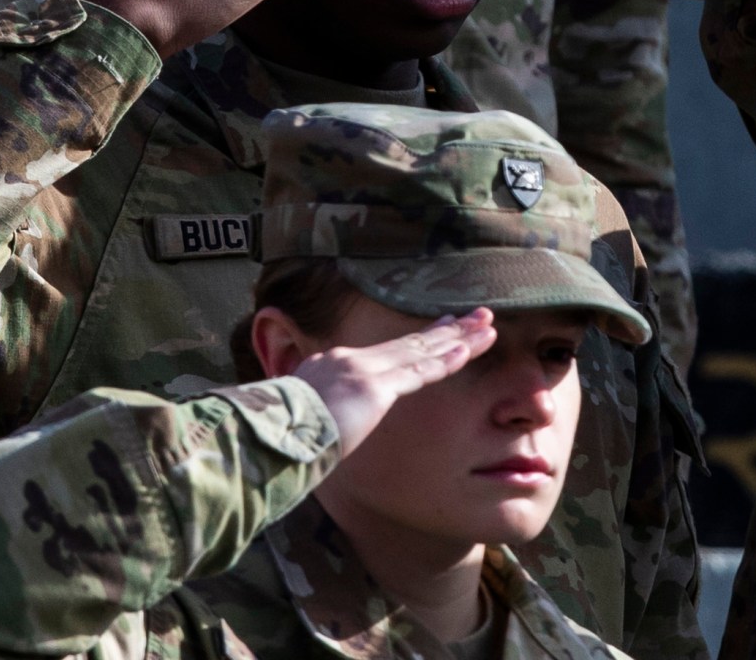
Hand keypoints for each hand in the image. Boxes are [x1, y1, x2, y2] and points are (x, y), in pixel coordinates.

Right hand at [295, 311, 496, 457]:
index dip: (421, 340)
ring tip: (488, 327)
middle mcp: (349, 360)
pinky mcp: (372, 387)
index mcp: (332, 367)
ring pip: (421, 350)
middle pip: (410, 342)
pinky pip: (418, 371)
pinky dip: (446, 360)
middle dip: (449, 329)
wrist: (267, 439)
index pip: (387, 351)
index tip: (444, 328)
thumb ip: (319, 419)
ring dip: (459, 338)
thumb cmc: (278, 439)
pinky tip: (468, 350)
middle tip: (479, 316)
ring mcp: (362, 370)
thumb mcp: (299, 422)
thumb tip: (321, 431)